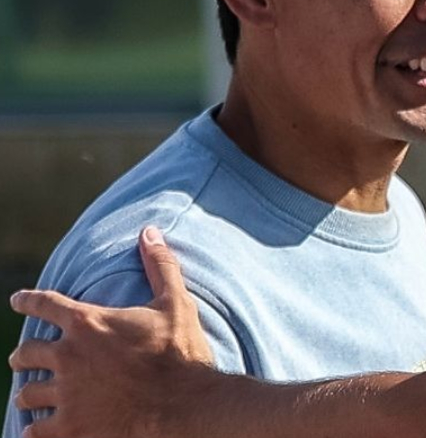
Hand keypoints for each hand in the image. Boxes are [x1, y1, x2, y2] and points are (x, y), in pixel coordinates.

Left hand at [9, 226, 217, 437]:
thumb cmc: (181, 353)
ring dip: (29, 393)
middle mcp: (69, 356)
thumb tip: (150, 231)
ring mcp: (67, 394)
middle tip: (22, 359)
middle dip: (23, 356)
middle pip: (27, 352)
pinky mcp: (71, 428)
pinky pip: (36, 431)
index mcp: (88, 323)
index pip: (45, 303)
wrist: (184, 405)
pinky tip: (37, 431)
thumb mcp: (176, 303)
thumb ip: (160, 266)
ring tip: (29, 397)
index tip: (17, 300)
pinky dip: (35, 430)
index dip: (28, 300)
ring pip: (29, 394)